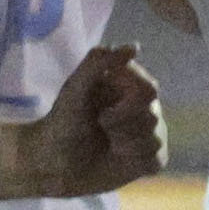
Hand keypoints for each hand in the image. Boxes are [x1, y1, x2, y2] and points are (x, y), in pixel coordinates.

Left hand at [1, 42, 166, 198]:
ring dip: (124, 143)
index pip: (149, 89)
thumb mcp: (74, 89)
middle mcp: (144, 105)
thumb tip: (134, 47)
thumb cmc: (62, 122)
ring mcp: (150, 131)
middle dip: (121, 124)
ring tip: (106, 142)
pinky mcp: (151, 158)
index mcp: (129, 84)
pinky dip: (134, 159)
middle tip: (101, 124)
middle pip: (152, 115)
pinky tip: (117, 156)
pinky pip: (156, 158)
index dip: (127, 103)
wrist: (52, 162)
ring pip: (154, 138)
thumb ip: (98, 63)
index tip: (102, 109)